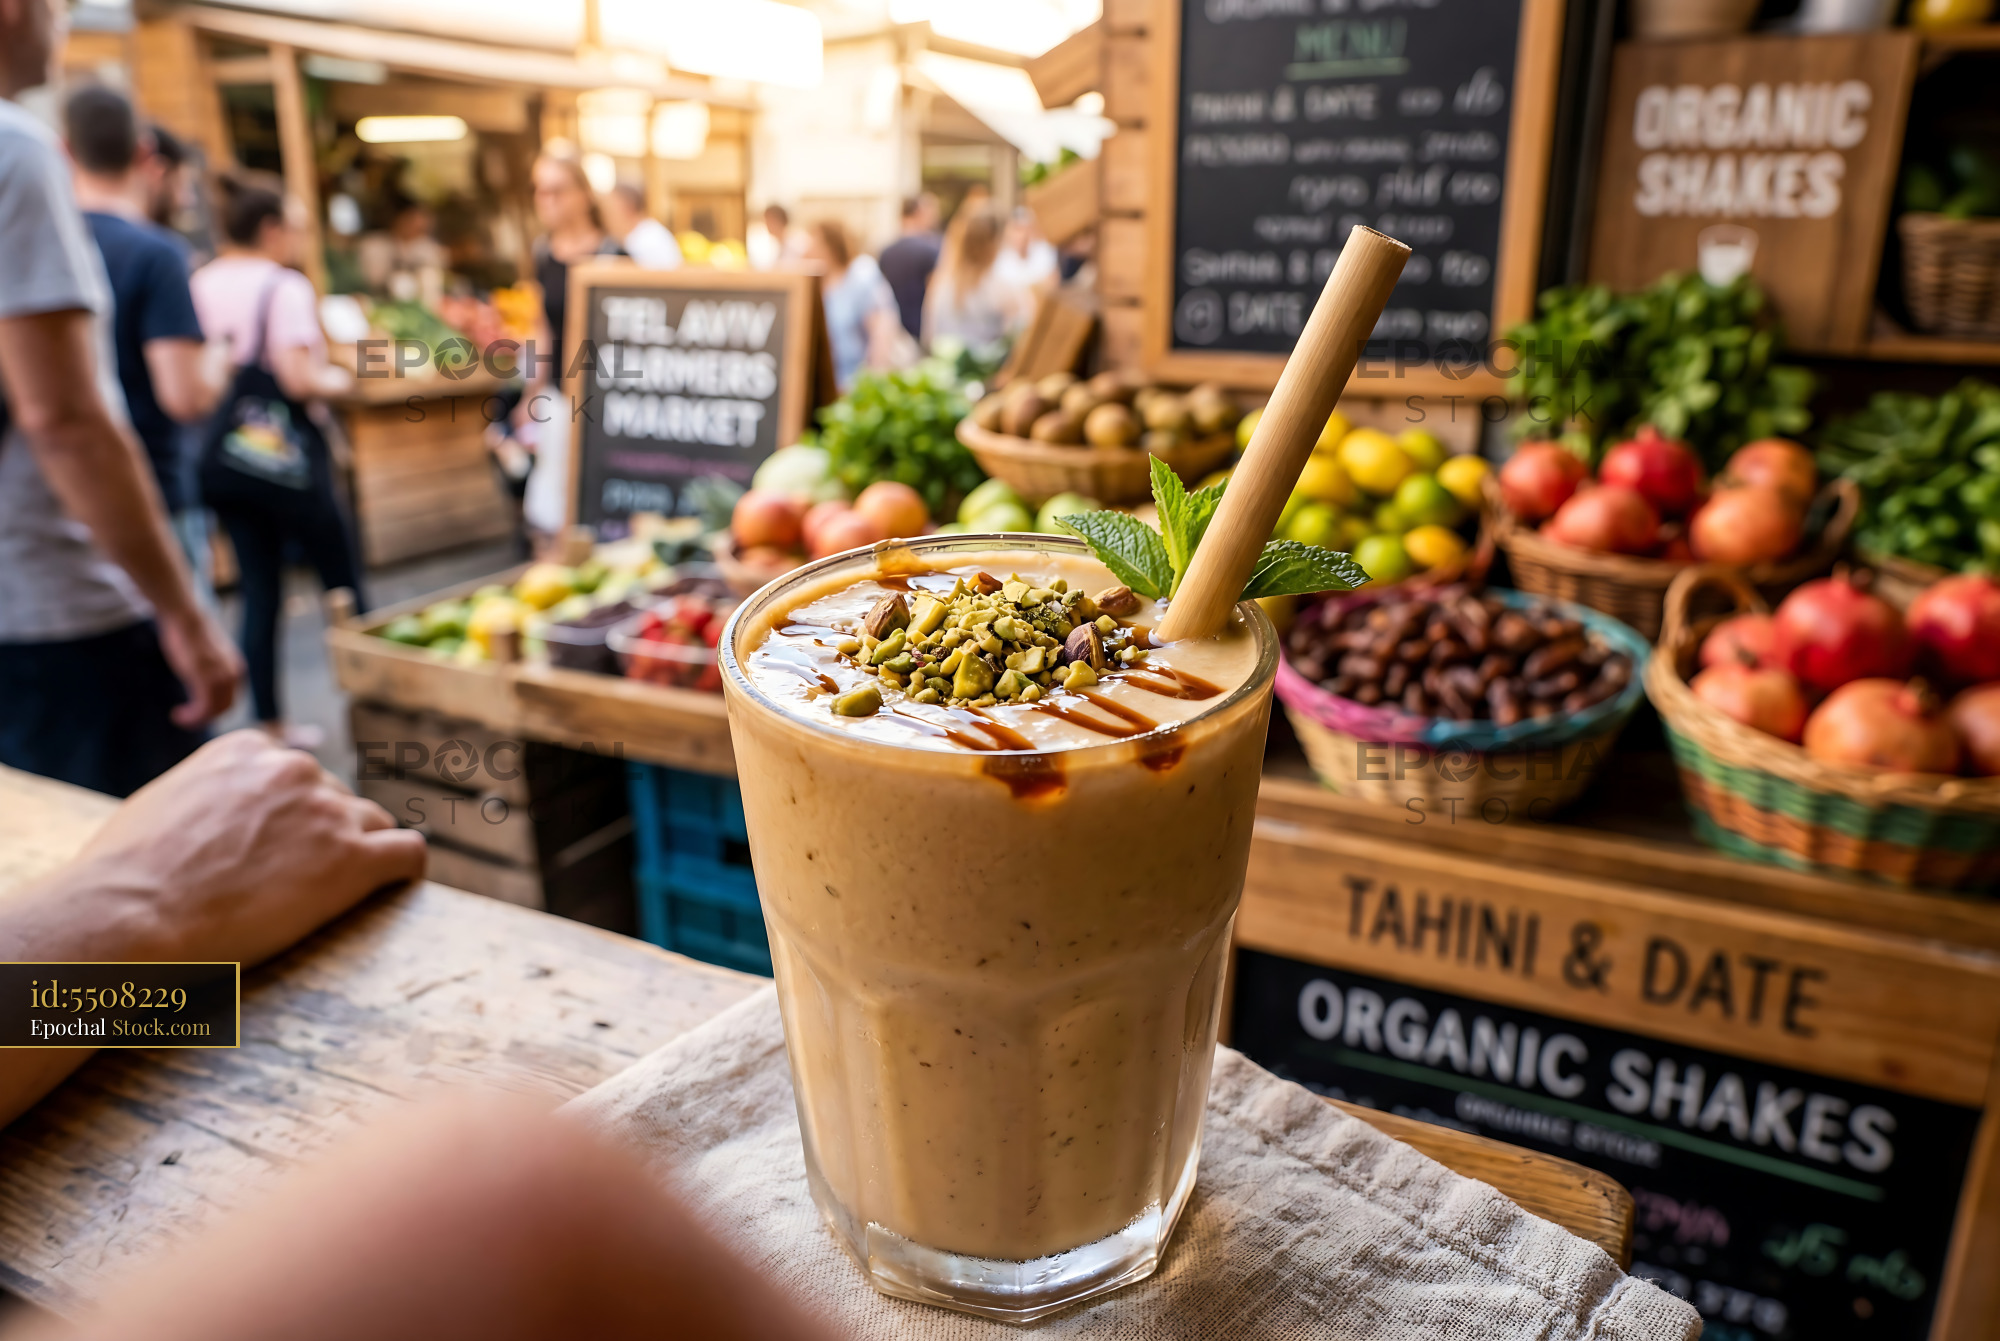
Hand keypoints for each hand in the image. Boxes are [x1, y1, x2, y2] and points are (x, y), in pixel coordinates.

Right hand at [67, 732, 426, 965]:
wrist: (128, 914)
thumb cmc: (127, 873)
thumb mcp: (166, 801)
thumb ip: (212, 792)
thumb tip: (222, 807)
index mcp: (250, 751)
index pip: (297, 775)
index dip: (292, 814)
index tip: (279, 844)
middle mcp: (295, 770)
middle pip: (336, 801)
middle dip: (321, 837)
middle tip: (291, 882)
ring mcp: (328, 813)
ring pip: (372, 826)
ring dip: (356, 855)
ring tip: (325, 895)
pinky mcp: (353, 861)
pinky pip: (409, 854)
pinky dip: (405, 870)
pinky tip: (394, 885)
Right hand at [157, 608, 243, 726]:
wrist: (186, 617)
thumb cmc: (191, 632)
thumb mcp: (207, 654)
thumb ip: (211, 668)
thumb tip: (202, 677)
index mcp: (236, 669)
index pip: (232, 698)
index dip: (216, 708)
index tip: (198, 711)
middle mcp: (233, 675)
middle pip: (225, 707)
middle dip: (207, 716)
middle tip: (187, 719)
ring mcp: (220, 678)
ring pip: (214, 711)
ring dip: (197, 719)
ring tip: (180, 719)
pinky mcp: (205, 680)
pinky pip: (203, 709)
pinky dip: (191, 717)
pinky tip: (177, 715)